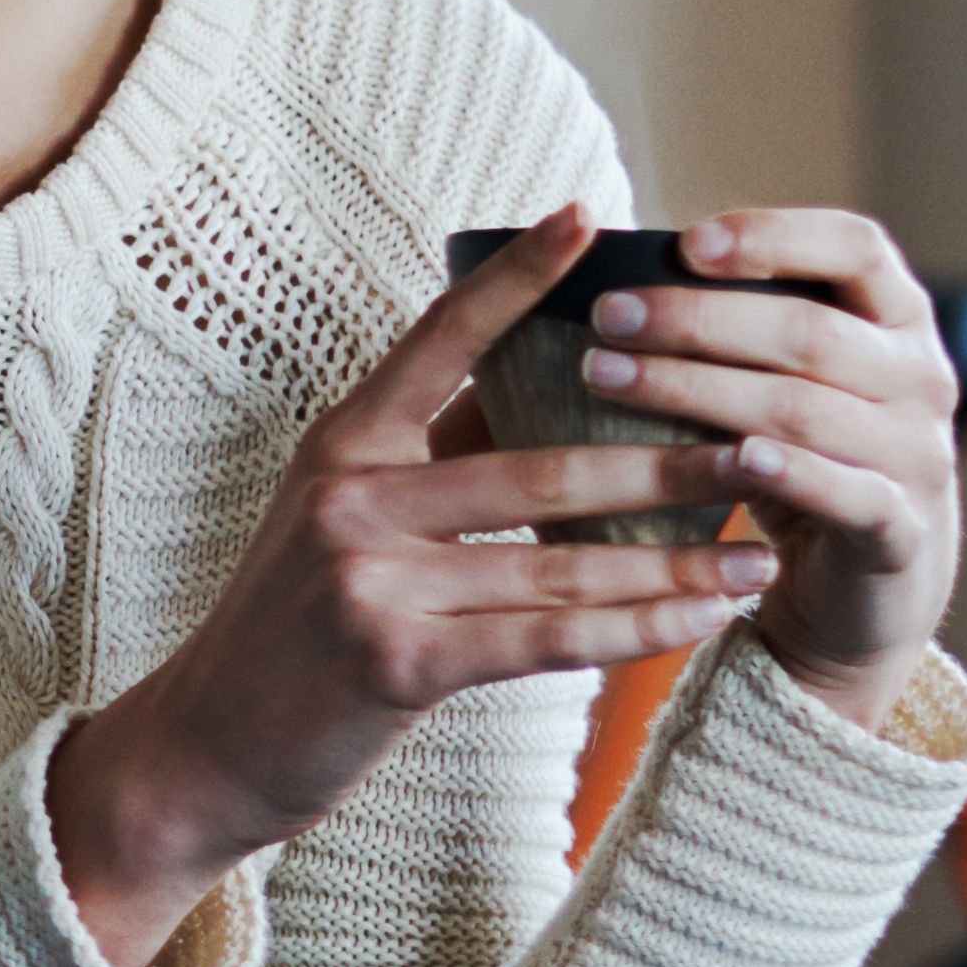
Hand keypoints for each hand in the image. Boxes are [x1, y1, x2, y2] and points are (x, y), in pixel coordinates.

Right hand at [43, 205, 772, 966]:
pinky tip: (703, 620)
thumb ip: (431, 462)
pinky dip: (637, 629)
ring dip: (676, 559)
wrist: (203, 747)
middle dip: (667, 457)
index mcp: (343, 444)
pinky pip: (546, 638)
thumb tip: (544, 400)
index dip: (516, 278)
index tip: (586, 219)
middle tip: (763, 440)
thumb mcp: (338, 519)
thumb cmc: (291, 630)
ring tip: (762, 552)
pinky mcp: (395, 662)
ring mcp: (369, 577)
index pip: (440, 337)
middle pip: (541, 464)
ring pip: (559, 559)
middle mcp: (352, 495)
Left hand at [561, 206, 961, 731]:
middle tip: (607, 317)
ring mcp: (917, 454)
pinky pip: (848, 493)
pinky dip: (791, 473)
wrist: (870, 586)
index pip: (855, 247)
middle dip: (698, 321)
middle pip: (810, 331)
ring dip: (701, 391)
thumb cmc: (803, 456)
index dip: (773, 236)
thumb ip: (738, 328)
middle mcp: (920, 376)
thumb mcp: (785, 380)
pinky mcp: (900, 530)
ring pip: (807, 409)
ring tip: (610, 379)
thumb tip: (612, 275)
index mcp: (898, 318)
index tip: (685, 242)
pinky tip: (736, 458)